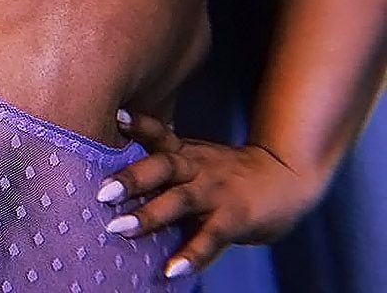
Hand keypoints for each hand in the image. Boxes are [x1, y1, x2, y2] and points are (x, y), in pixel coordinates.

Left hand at [96, 109, 322, 279]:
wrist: (285, 177)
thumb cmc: (225, 171)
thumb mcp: (194, 157)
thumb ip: (162, 160)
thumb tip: (115, 174)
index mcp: (184, 151)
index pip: (158, 133)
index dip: (139, 125)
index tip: (117, 117)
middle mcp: (196, 167)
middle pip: (162, 166)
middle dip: (131, 178)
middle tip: (102, 191)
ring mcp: (216, 192)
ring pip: (180, 200)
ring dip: (150, 214)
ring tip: (120, 228)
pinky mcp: (235, 218)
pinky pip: (210, 238)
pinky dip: (191, 254)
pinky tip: (171, 269)